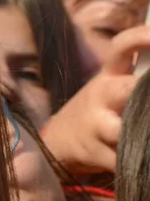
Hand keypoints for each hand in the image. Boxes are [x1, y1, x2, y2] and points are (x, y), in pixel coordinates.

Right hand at [43, 25, 149, 174]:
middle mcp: (102, 98)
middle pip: (126, 90)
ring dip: (141, 135)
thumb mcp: (110, 85)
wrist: (59, 141)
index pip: (121, 48)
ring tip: (144, 134)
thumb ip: (138, 72)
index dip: (140, 38)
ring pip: (124, 131)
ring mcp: (98, 127)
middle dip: (143, 93)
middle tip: (147, 100)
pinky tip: (144, 162)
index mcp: (108, 76)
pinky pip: (123, 159)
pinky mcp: (97, 153)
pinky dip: (141, 163)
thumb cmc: (99, 109)